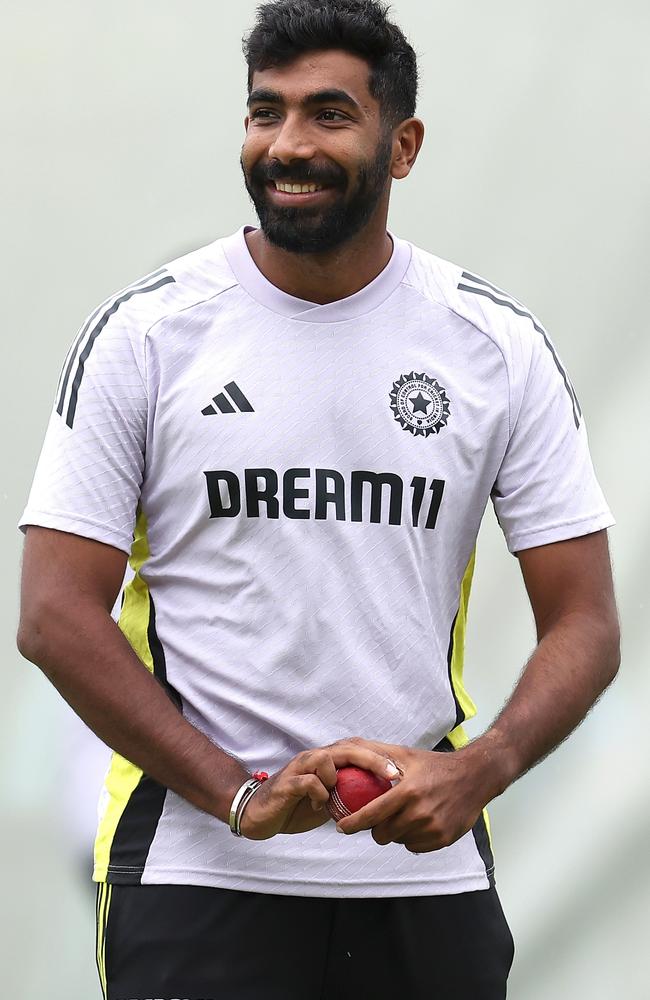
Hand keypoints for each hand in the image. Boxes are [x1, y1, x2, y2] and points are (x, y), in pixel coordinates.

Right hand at [239, 739, 398, 840]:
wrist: (259, 814)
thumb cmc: (295, 806)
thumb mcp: (327, 801)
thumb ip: (346, 796)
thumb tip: (376, 804)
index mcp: (326, 761)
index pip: (356, 750)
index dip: (378, 758)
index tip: (401, 771)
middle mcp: (313, 759)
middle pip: (347, 748)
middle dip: (372, 760)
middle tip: (392, 775)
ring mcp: (299, 769)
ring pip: (325, 759)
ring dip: (338, 778)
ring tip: (337, 796)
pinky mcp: (287, 784)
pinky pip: (308, 782)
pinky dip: (318, 793)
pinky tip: (318, 806)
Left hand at [334, 738, 497, 853]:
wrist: (474, 776)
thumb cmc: (436, 765)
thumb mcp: (408, 756)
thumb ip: (380, 755)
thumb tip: (353, 749)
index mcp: (408, 791)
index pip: (373, 814)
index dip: (354, 823)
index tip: (342, 827)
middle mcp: (420, 812)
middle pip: (383, 833)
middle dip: (376, 828)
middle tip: (379, 818)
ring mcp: (432, 828)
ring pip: (398, 840)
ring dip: (396, 832)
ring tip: (404, 815)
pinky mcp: (442, 839)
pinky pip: (415, 846)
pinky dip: (411, 838)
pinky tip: (418, 823)